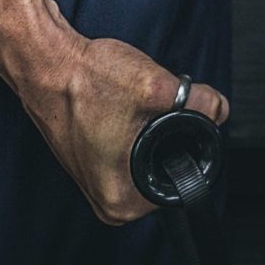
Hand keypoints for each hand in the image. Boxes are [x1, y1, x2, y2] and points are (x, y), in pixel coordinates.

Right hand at [23, 28, 230, 225]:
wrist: (44, 63)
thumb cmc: (83, 81)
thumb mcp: (154, 87)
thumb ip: (198, 101)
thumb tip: (219, 110)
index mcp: (122, 200)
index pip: (181, 180)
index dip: (190, 143)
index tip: (176, 117)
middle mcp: (106, 200)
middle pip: (165, 168)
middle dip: (170, 134)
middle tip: (149, 105)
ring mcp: (95, 184)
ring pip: (148, 158)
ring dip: (151, 130)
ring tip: (131, 104)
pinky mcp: (90, 164)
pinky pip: (130, 152)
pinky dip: (134, 128)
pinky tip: (121, 107)